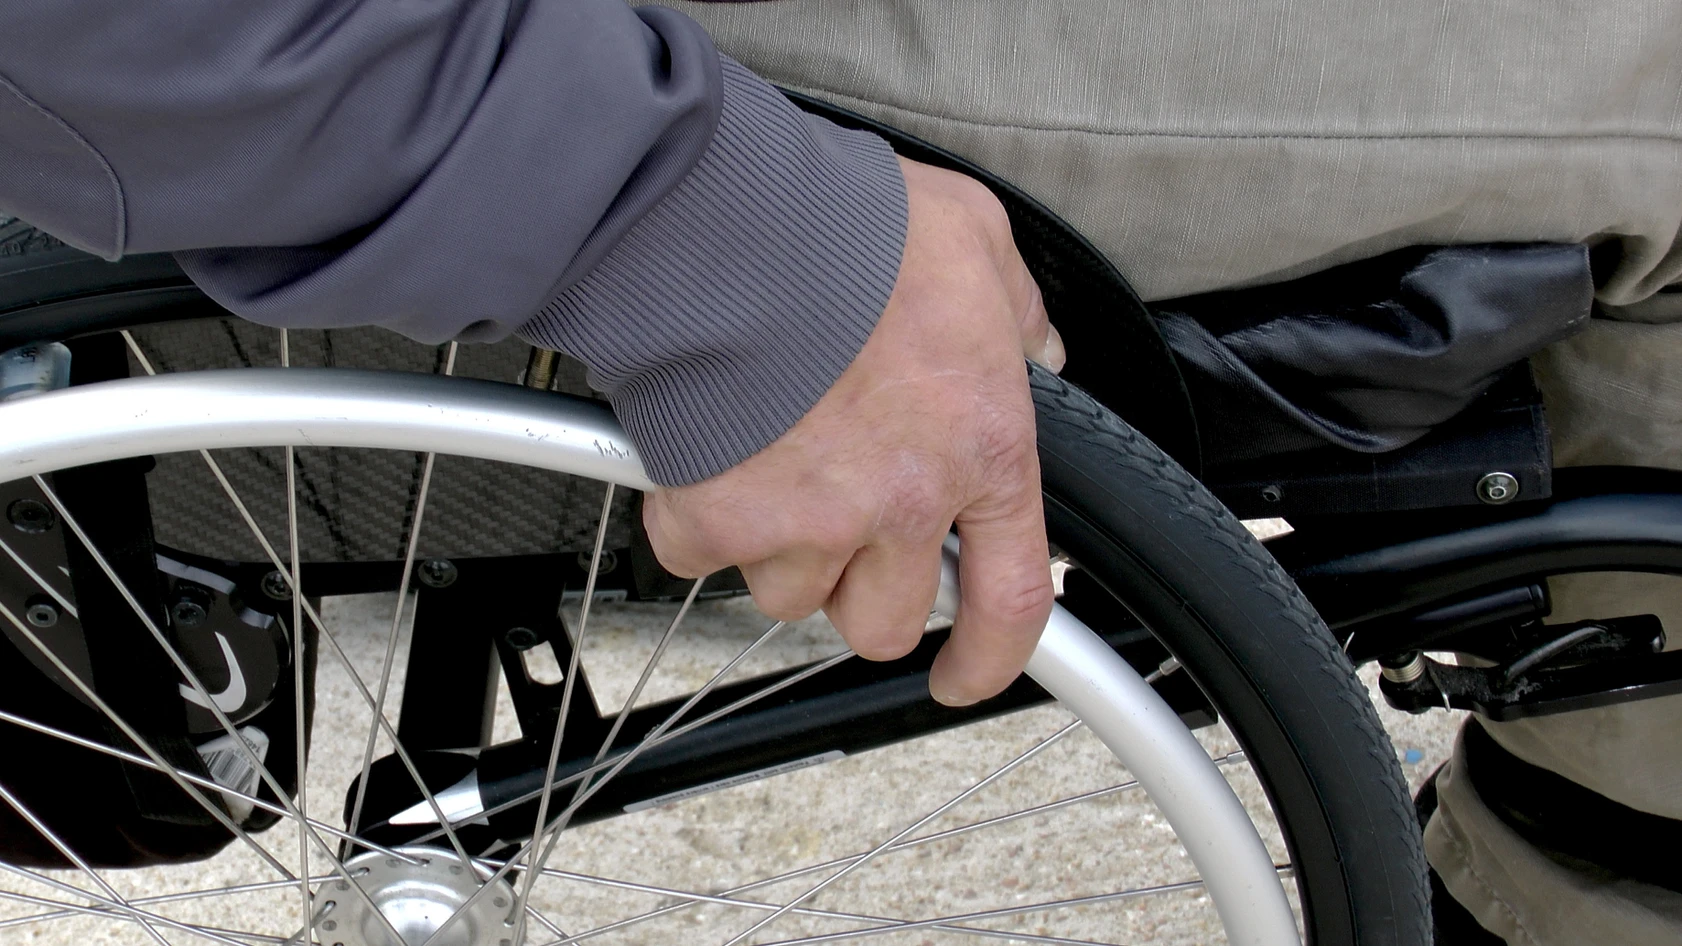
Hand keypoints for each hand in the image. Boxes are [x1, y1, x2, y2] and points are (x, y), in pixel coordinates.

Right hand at [644, 156, 1063, 704]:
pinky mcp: (719, 520)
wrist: (729, 228)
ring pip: (791, 594)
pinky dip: (696, 517)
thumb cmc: (850, 229)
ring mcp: (809, 522)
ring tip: (765, 459)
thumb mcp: (975, 241)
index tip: (962, 674)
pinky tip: (703, 453)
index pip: (1011, 597)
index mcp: (980, 447)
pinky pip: (702, 557)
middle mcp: (902, 504)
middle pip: (883, 621)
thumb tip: (1035, 346)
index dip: (990, 657)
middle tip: (835, 522)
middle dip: (859, 587)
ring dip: (779, 547)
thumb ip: (1015, 308)